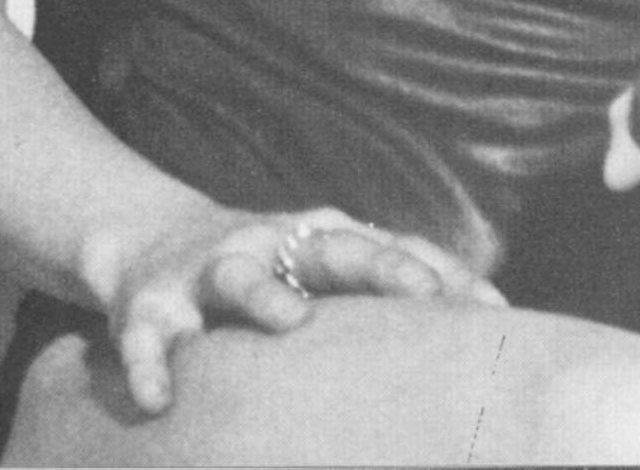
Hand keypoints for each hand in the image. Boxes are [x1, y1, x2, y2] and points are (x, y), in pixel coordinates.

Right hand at [108, 200, 504, 413]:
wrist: (149, 243)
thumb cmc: (266, 273)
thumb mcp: (324, 275)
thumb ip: (387, 295)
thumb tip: (486, 335)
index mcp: (320, 240)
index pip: (390, 248)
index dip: (440, 273)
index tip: (491, 307)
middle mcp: (271, 243)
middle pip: (330, 244)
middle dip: (377, 263)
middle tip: (419, 291)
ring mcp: (208, 269)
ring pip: (238, 273)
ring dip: (265, 292)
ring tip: (289, 320)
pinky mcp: (148, 304)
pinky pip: (147, 335)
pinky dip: (153, 363)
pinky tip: (161, 398)